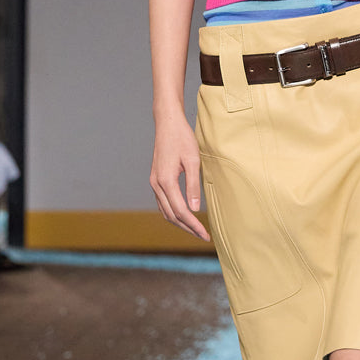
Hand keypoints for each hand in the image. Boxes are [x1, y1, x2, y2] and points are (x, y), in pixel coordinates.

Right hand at [151, 114, 210, 241]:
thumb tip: (195, 208)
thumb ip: (193, 185)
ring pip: (165, 211)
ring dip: (180, 223)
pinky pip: (163, 203)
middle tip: (203, 236)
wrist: (167, 123)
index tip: (205, 234)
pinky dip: (173, 213)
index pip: (180, 211)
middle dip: (187, 228)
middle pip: (171, 215)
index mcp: (166, 181)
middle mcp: (157, 184)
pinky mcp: (155, 180)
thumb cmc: (182, 139)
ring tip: (195, 230)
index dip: (193, 225)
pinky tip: (184, 216)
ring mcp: (154, 183)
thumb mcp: (192, 160)